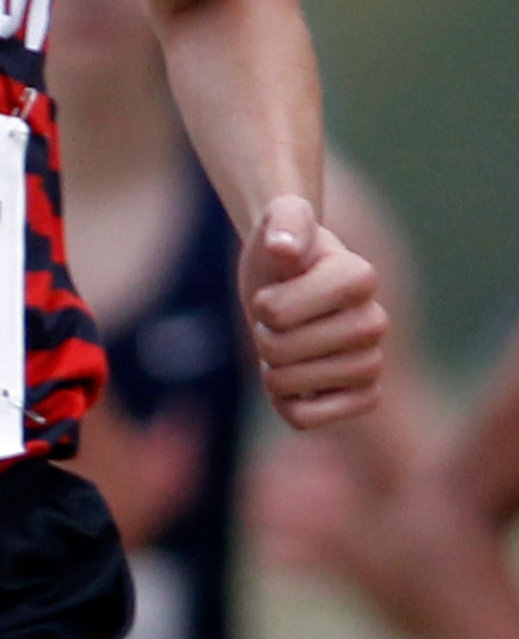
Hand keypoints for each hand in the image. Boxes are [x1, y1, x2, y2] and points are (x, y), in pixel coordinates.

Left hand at [240, 193, 387, 429]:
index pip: (278, 313)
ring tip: (287, 346)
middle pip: (282, 352)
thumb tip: (284, 246)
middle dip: (263, 336)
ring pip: (292, 388)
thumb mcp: (280, 218)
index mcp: (360, 276)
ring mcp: (372, 363)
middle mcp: (375, 322)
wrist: (290, 279)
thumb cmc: (283, 249)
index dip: (263, 304)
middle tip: (278, 321)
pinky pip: (306, 420)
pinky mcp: (364, 398)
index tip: (276, 287)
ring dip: (272, 369)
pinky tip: (293, 382)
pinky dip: (286, 404)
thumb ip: (285, 219)